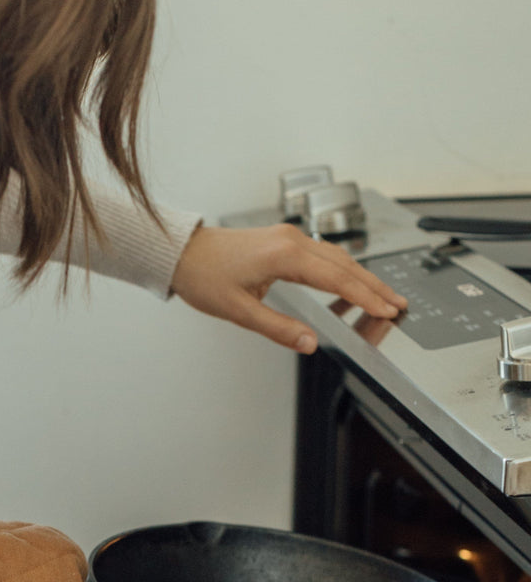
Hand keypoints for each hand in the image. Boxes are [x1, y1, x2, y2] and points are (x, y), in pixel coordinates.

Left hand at [170, 223, 406, 353]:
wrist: (183, 253)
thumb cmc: (205, 277)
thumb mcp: (240, 312)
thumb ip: (279, 329)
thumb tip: (309, 343)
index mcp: (285, 256)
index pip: (338, 279)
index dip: (366, 297)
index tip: (388, 311)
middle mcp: (292, 240)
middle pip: (346, 265)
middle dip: (375, 287)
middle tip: (399, 305)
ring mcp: (289, 237)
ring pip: (337, 258)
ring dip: (362, 278)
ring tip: (383, 297)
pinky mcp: (284, 240)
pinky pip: (323, 255)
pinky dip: (342, 271)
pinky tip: (349, 287)